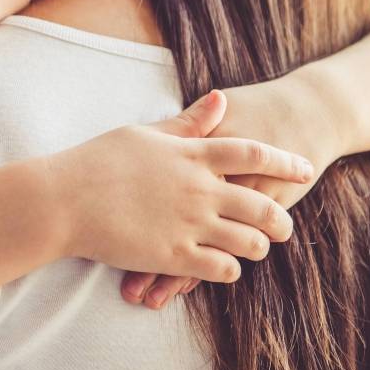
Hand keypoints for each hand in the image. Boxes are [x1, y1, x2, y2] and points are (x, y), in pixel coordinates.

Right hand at [50, 90, 312, 278]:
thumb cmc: (100, 160)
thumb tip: (222, 99)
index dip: (284, 160)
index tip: (305, 168)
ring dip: (259, 246)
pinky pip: (221, 269)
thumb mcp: (146, 133)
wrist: (64, 199)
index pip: (252, 153)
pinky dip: (230, 270)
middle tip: (285, 226)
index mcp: (191, 154)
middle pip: (262, 203)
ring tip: (255, 248)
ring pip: (249, 241)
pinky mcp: (173, 256)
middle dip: (282, 217)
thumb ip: (188, 123)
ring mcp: (188, 224)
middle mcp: (198, 189)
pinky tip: (224, 267)